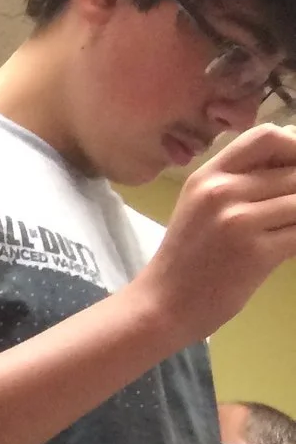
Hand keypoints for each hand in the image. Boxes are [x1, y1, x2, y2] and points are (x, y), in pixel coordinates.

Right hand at [138, 124, 295, 343]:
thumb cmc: (186, 260)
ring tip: (286, 234)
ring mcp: (237, 221)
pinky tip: (287, 252)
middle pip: (295, 171)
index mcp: (208, 176)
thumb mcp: (201, 207)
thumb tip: (293, 152)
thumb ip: (240, 181)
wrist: (161, 308)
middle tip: (286, 216)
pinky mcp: (255, 252)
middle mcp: (221, 192)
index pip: (268, 135)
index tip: (295, 171)